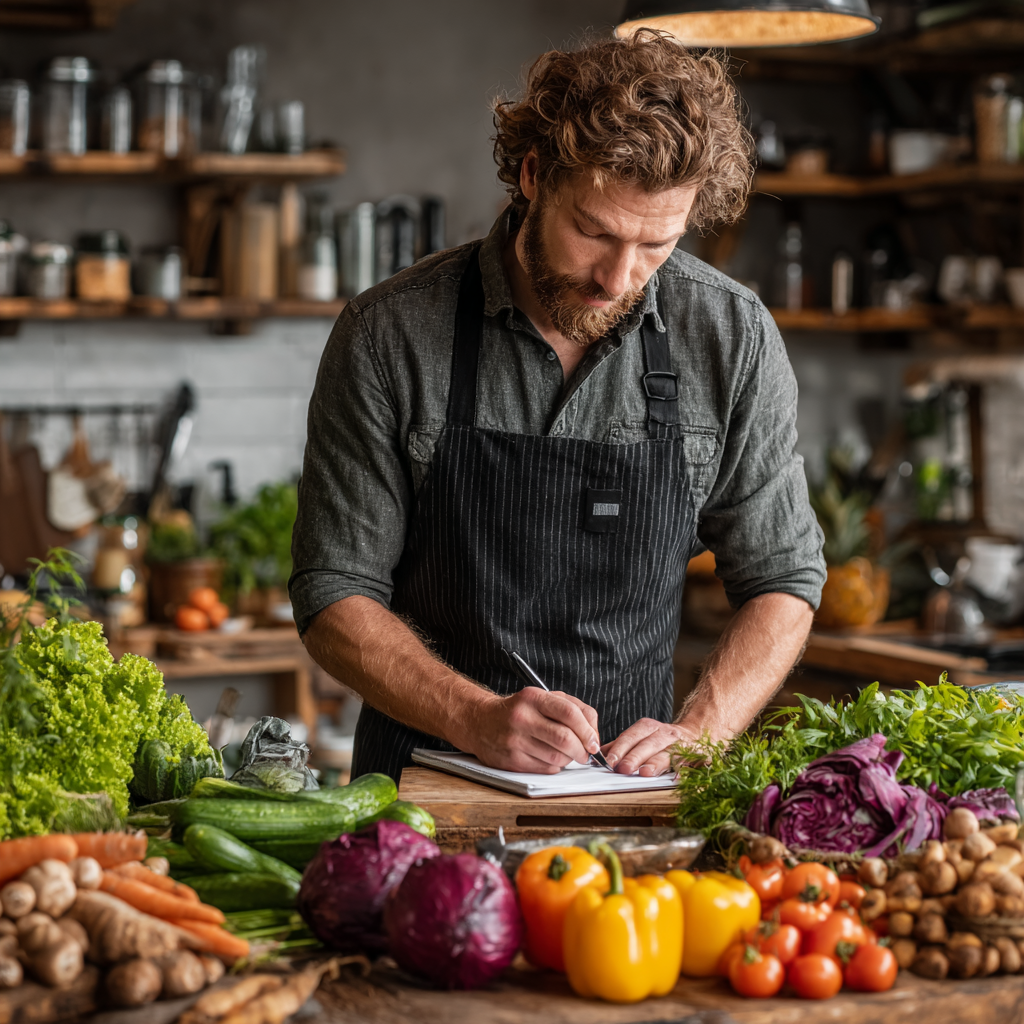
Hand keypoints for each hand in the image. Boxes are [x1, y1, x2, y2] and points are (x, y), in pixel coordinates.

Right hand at [458, 688, 600, 773]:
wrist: (480, 722)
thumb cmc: (519, 711)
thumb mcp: (544, 698)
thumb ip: (573, 709)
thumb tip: (594, 734)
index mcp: (533, 698)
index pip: (569, 713)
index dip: (588, 730)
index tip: (594, 741)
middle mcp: (522, 718)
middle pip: (565, 739)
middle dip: (582, 750)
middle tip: (586, 753)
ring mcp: (515, 741)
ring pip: (557, 758)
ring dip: (569, 760)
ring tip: (567, 754)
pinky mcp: (511, 761)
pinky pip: (545, 769)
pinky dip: (555, 767)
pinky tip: (550, 758)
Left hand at [603, 719, 689, 776]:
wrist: (693, 733)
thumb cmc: (661, 739)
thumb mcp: (640, 737)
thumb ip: (621, 745)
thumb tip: (598, 754)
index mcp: (648, 727)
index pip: (630, 737)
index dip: (619, 749)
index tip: (609, 761)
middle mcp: (663, 732)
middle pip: (647, 744)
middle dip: (634, 757)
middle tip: (623, 769)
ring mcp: (679, 743)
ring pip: (666, 752)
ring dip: (656, 763)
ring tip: (645, 773)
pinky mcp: (694, 754)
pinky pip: (688, 761)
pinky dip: (683, 769)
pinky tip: (676, 778)